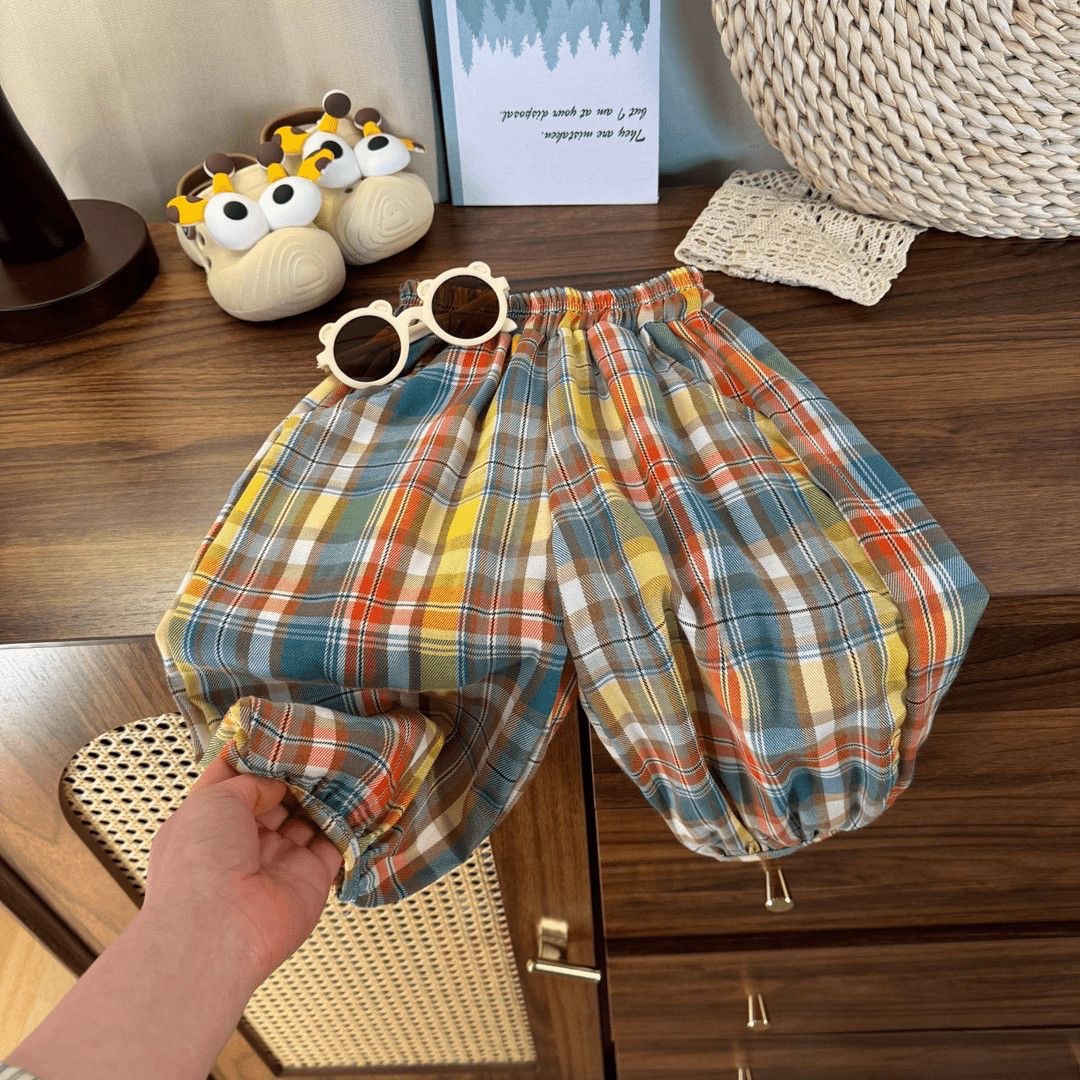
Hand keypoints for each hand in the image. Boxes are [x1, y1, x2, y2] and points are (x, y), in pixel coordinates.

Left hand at [142, 754, 342, 984]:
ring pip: (308, 817)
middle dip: (296, 773)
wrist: (218, 930)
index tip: (280, 730)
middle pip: (276, 798)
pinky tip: (359, 792)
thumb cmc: (200, 860)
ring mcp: (279, 860)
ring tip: (345, 759)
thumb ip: (251, 781)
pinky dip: (348, 821)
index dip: (255, 756)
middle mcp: (243, 841)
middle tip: (320, 742)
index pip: (235, 781)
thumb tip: (277, 781)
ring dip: (325, 793)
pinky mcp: (311, 877)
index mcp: (209, 822)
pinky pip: (335, 844)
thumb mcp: (214, 799)